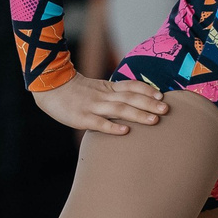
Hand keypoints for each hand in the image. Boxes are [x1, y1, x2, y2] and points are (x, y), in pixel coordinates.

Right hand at [33, 74, 171, 136]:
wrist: (50, 87)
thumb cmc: (76, 91)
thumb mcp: (97, 87)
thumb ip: (114, 93)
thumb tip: (136, 101)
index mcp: (107, 88)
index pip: (131, 86)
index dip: (146, 90)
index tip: (161, 96)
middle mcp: (103, 96)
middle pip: (130, 98)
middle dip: (149, 104)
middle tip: (166, 110)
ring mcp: (92, 107)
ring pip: (119, 110)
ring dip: (137, 114)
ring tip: (154, 120)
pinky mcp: (81, 118)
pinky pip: (99, 123)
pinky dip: (112, 126)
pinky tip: (125, 131)